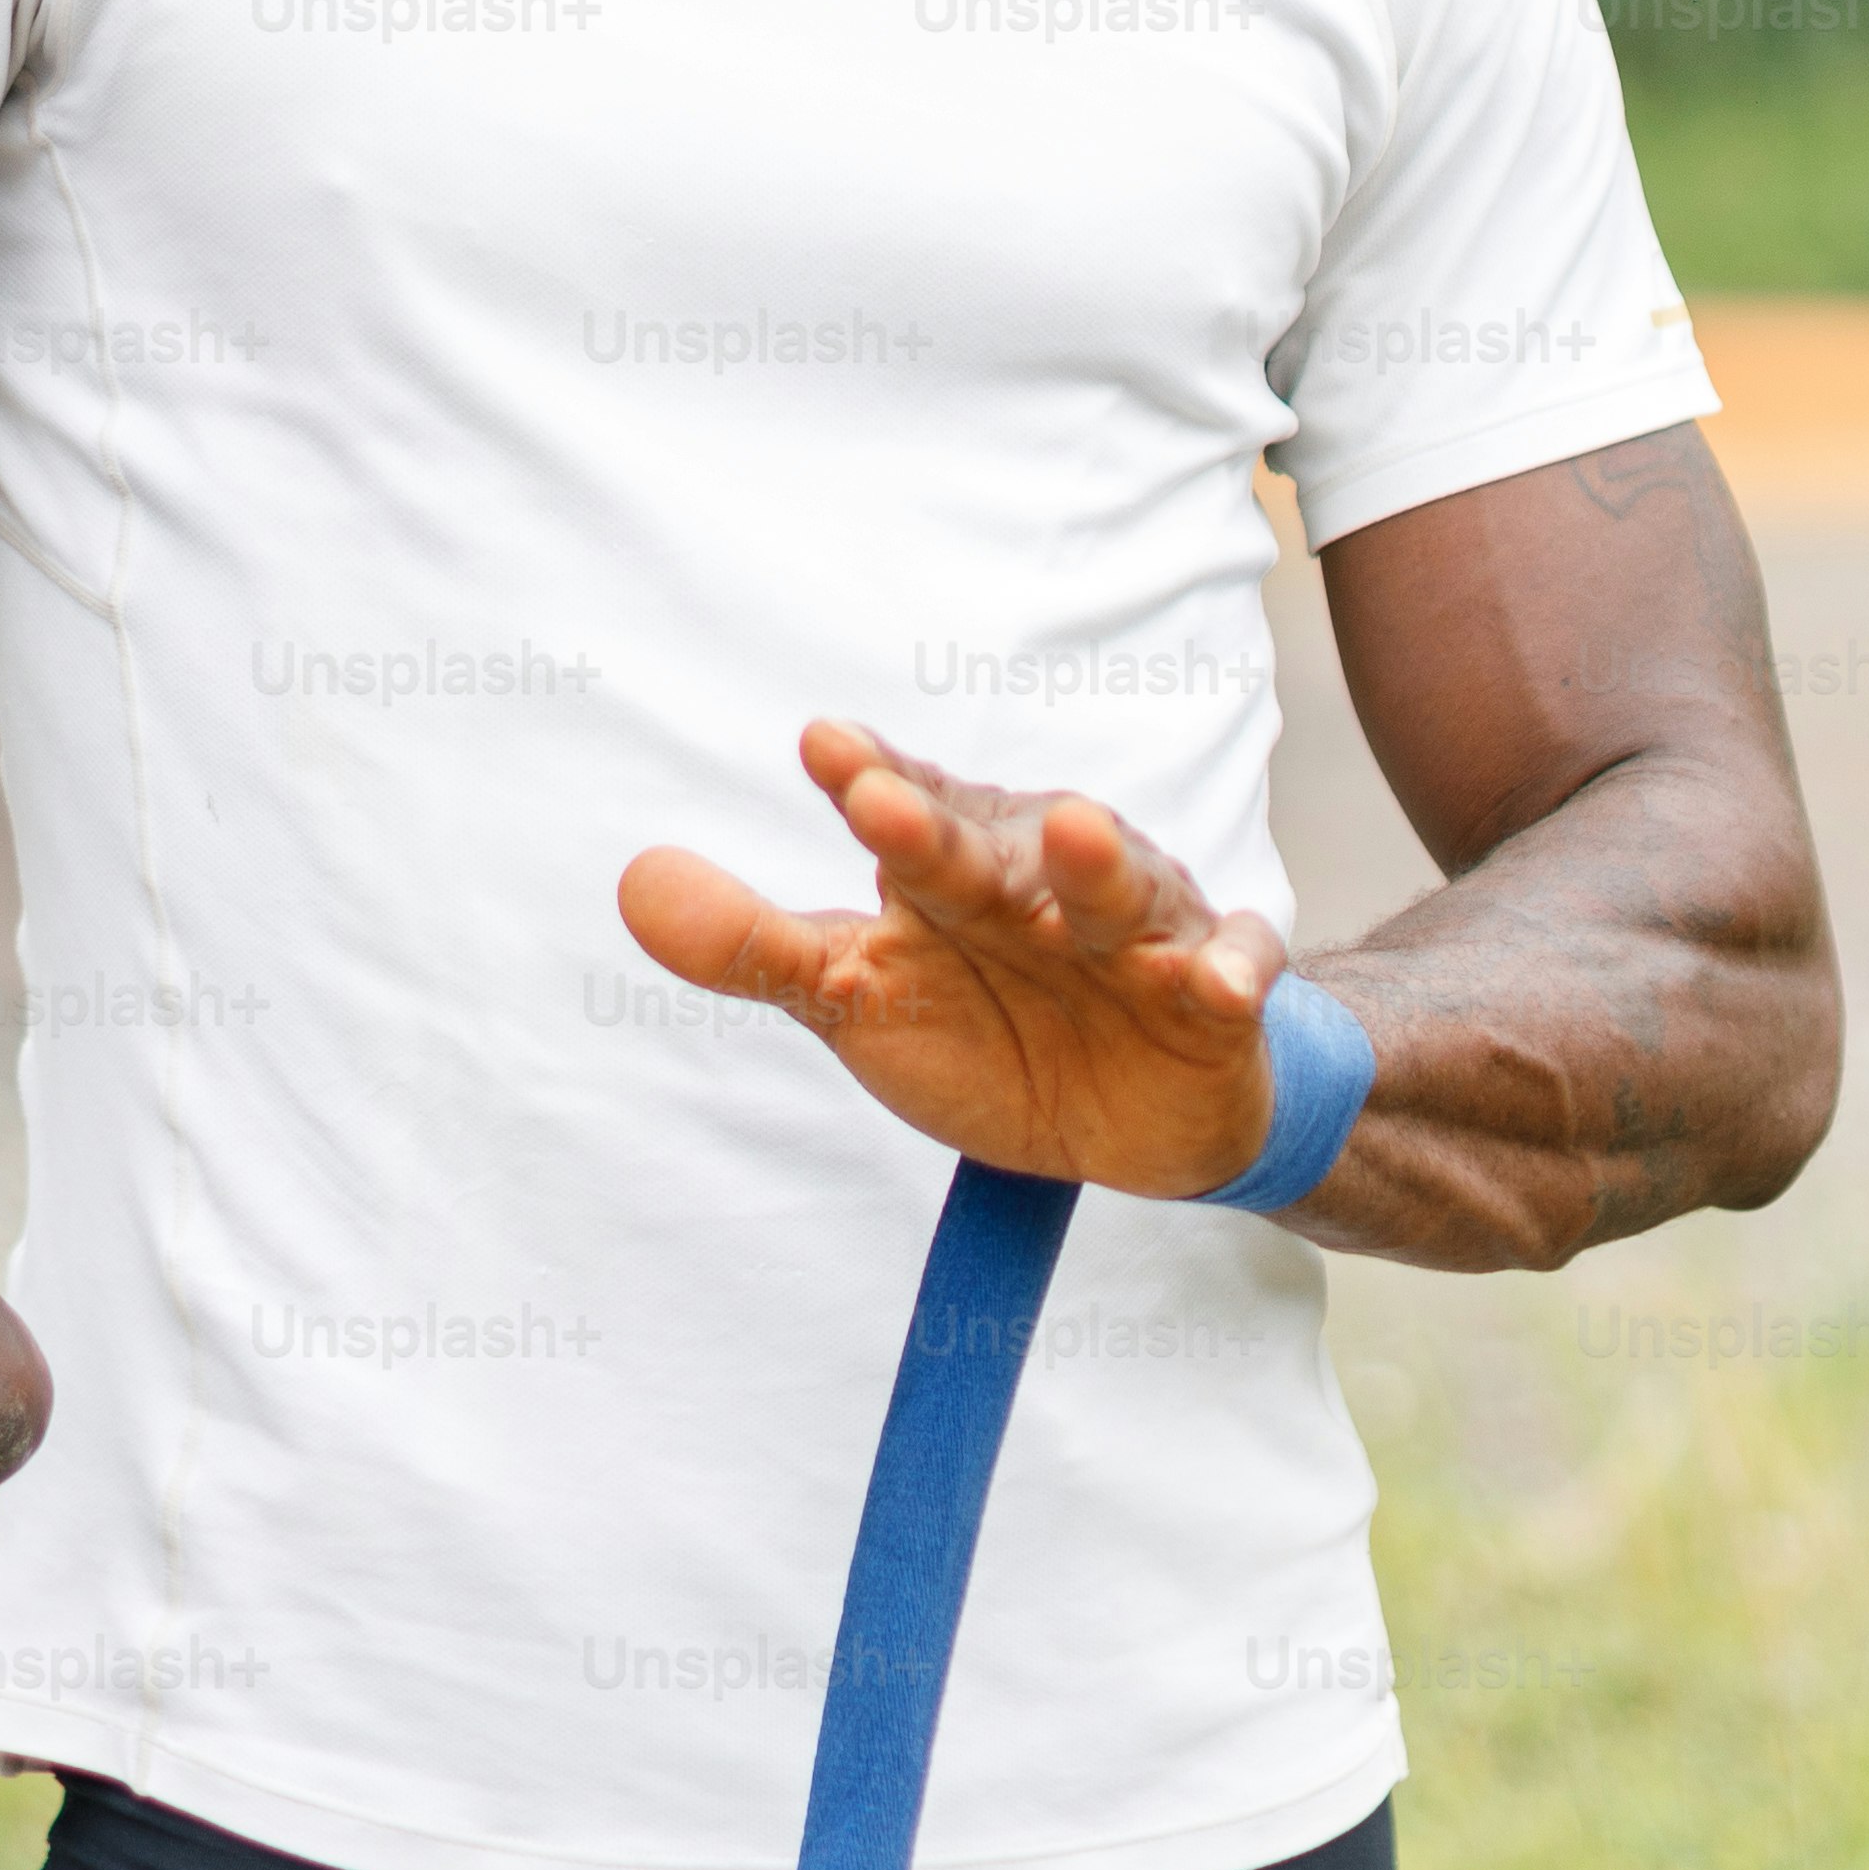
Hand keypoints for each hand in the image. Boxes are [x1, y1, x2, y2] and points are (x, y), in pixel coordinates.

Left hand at [617, 718, 1295, 1197]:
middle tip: (881, 804)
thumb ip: (754, 945)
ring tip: (1078, 832)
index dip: (869, 782)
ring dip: (1099, 864)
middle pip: (991, 851)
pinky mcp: (1216, 999)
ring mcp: (1136, 935)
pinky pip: (1234, 972)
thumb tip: (633, 882)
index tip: (820, 748)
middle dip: (943, 826)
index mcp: (953, 869)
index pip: (905, 810)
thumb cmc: (985, 1027)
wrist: (1129, 1121)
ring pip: (1120, 889)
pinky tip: (1221, 977)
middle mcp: (1042, 881)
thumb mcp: (858, 998)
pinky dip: (1234, 967)